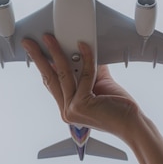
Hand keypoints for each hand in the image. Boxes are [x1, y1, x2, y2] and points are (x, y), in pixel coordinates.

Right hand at [22, 34, 139, 141]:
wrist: (133, 124)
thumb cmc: (119, 108)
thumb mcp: (98, 85)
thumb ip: (87, 70)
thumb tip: (81, 49)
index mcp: (68, 108)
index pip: (51, 84)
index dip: (43, 66)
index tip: (37, 53)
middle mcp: (67, 111)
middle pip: (49, 78)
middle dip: (38, 57)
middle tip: (30, 43)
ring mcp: (72, 109)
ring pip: (62, 74)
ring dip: (56, 52)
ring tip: (50, 39)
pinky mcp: (81, 105)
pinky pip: (83, 75)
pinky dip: (85, 58)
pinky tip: (84, 46)